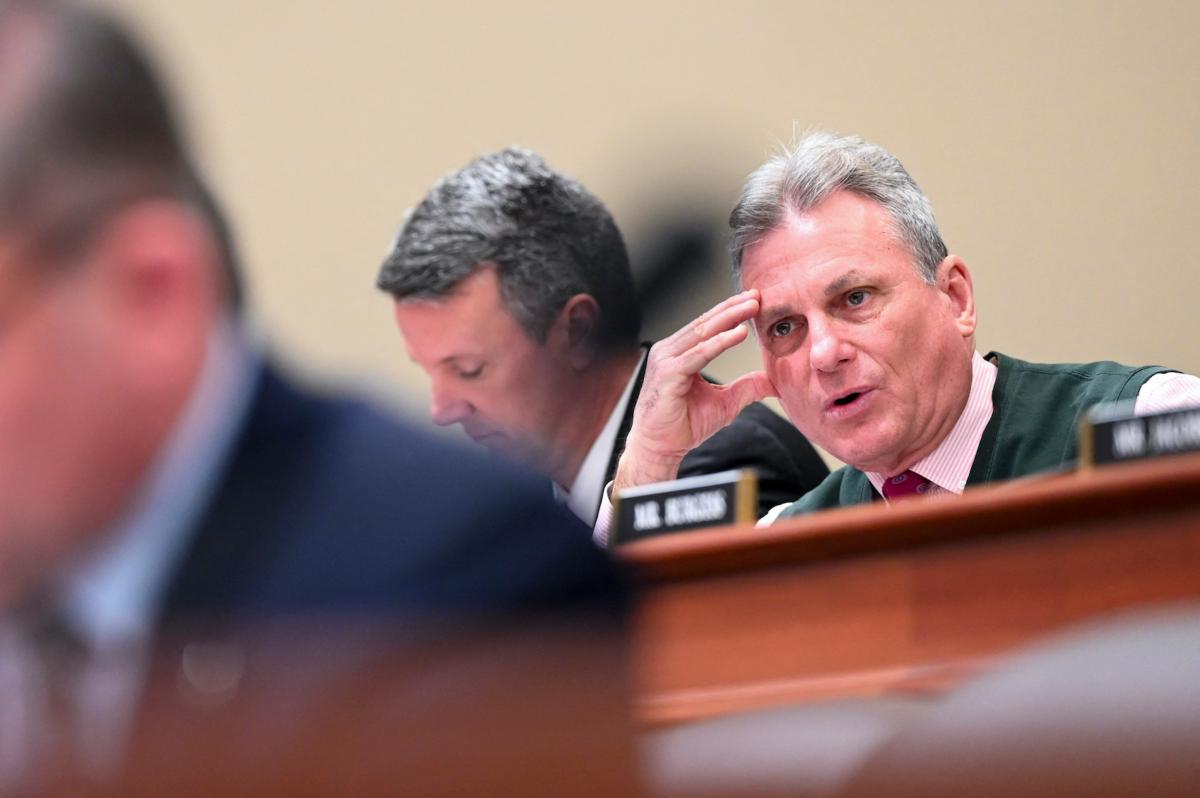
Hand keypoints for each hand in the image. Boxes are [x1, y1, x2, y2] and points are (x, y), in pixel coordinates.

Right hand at [614, 290, 775, 490]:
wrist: (659, 448)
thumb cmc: (683, 425)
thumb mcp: (725, 403)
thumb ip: (746, 388)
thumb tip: (772, 382)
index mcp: (679, 353)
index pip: (708, 326)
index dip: (731, 312)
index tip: (755, 301)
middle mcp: (670, 351)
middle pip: (706, 323)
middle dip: (733, 308)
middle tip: (757, 295)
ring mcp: (666, 360)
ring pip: (703, 333)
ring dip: (729, 318)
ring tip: (752, 307)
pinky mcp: (668, 374)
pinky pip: (698, 354)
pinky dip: (720, 343)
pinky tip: (739, 333)